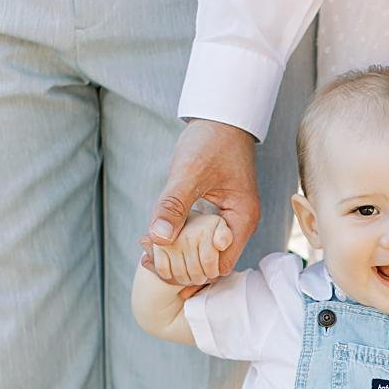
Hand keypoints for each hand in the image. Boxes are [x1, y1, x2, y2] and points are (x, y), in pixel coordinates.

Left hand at [141, 119, 259, 280]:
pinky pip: (198, 237)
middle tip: (147, 256)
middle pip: (210, 264)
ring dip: (176, 255)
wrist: (221, 118)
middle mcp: (238, 224)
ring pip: (202, 252)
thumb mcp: (189, 171)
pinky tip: (155, 238)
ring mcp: (228, 220)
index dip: (191, 269)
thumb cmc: (212, 139)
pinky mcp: (216, 214)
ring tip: (146, 248)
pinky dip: (178, 240)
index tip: (160, 259)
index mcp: (242, 218)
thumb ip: (174, 205)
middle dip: (179, 265)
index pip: (220, 264)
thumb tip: (158, 239)